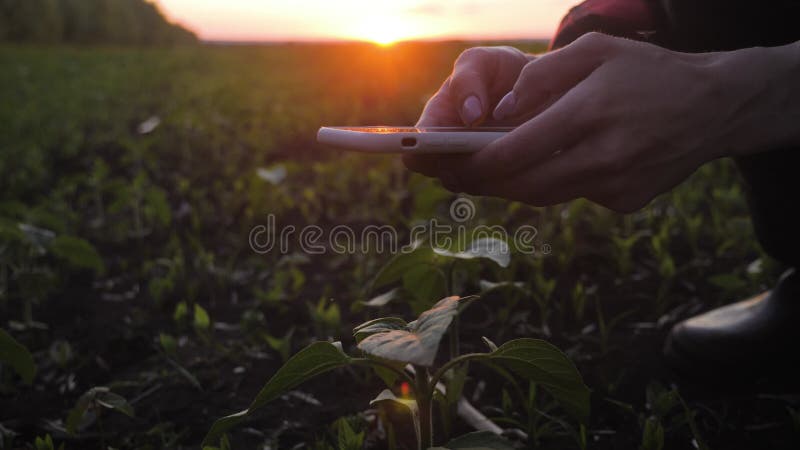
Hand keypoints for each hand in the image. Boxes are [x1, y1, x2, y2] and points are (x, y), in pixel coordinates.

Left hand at [406, 32, 758, 211]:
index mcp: (592, 112)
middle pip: (524, 185)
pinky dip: (553, 183)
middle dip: (481, 183)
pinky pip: (574, 195)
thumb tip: (502, 109)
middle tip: (450, 176)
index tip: (446, 165)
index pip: (517, 150)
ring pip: (544, 196)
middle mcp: (604, 155)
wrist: (716, 108)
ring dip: (508, 187)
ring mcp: (618, 184)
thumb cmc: (648, 72)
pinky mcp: (626, 201)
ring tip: (478, 174)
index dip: (475, 163)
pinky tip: (543, 167)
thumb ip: (544, 74)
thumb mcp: (598, 50)